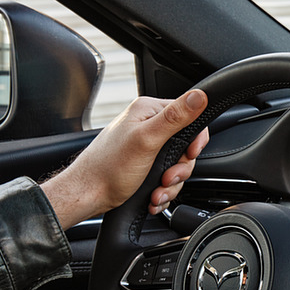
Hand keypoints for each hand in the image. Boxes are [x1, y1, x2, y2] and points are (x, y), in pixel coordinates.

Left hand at [41, 89, 209, 229]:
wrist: (89, 194)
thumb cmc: (108, 168)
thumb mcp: (147, 140)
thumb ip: (175, 118)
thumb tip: (200, 95)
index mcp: (149, 111)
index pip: (190, 116)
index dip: (195, 140)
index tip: (188, 154)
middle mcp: (149, 126)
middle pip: (187, 146)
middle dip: (180, 169)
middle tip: (166, 177)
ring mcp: (148, 147)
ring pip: (179, 166)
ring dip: (171, 184)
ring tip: (156, 190)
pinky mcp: (146, 165)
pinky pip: (168, 177)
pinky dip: (164, 190)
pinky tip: (153, 194)